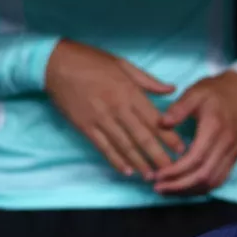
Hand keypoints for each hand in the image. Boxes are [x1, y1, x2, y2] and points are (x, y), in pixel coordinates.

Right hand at [45, 39, 184, 178]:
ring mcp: (100, 119)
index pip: (155, 119)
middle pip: (142, 137)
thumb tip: (171, 89)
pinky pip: (103, 147)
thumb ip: (148, 81)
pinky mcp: (85, 126)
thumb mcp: (123, 64)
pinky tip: (126, 171)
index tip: (181, 149)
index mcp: (130, 92)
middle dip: (158, 156)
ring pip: (124, 146)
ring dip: (139, 163)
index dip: (169, 137)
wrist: (55, 63)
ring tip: (151, 176)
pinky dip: (115, 160)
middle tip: (170, 169)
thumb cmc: (91, 60)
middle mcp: (117, 108)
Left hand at [152, 70, 236, 195]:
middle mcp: (226, 144)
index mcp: (215, 128)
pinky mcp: (234, 158)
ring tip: (168, 190)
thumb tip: (162, 123)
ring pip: (212, 181)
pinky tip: (185, 187)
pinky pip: (219, 179)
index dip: (176, 171)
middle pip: (203, 175)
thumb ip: (179, 107)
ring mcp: (232, 153)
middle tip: (158, 188)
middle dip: (179, 186)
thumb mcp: (195, 92)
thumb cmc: (215, 91)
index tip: (157, 175)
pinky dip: (201, 187)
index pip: (195, 158)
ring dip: (189, 190)